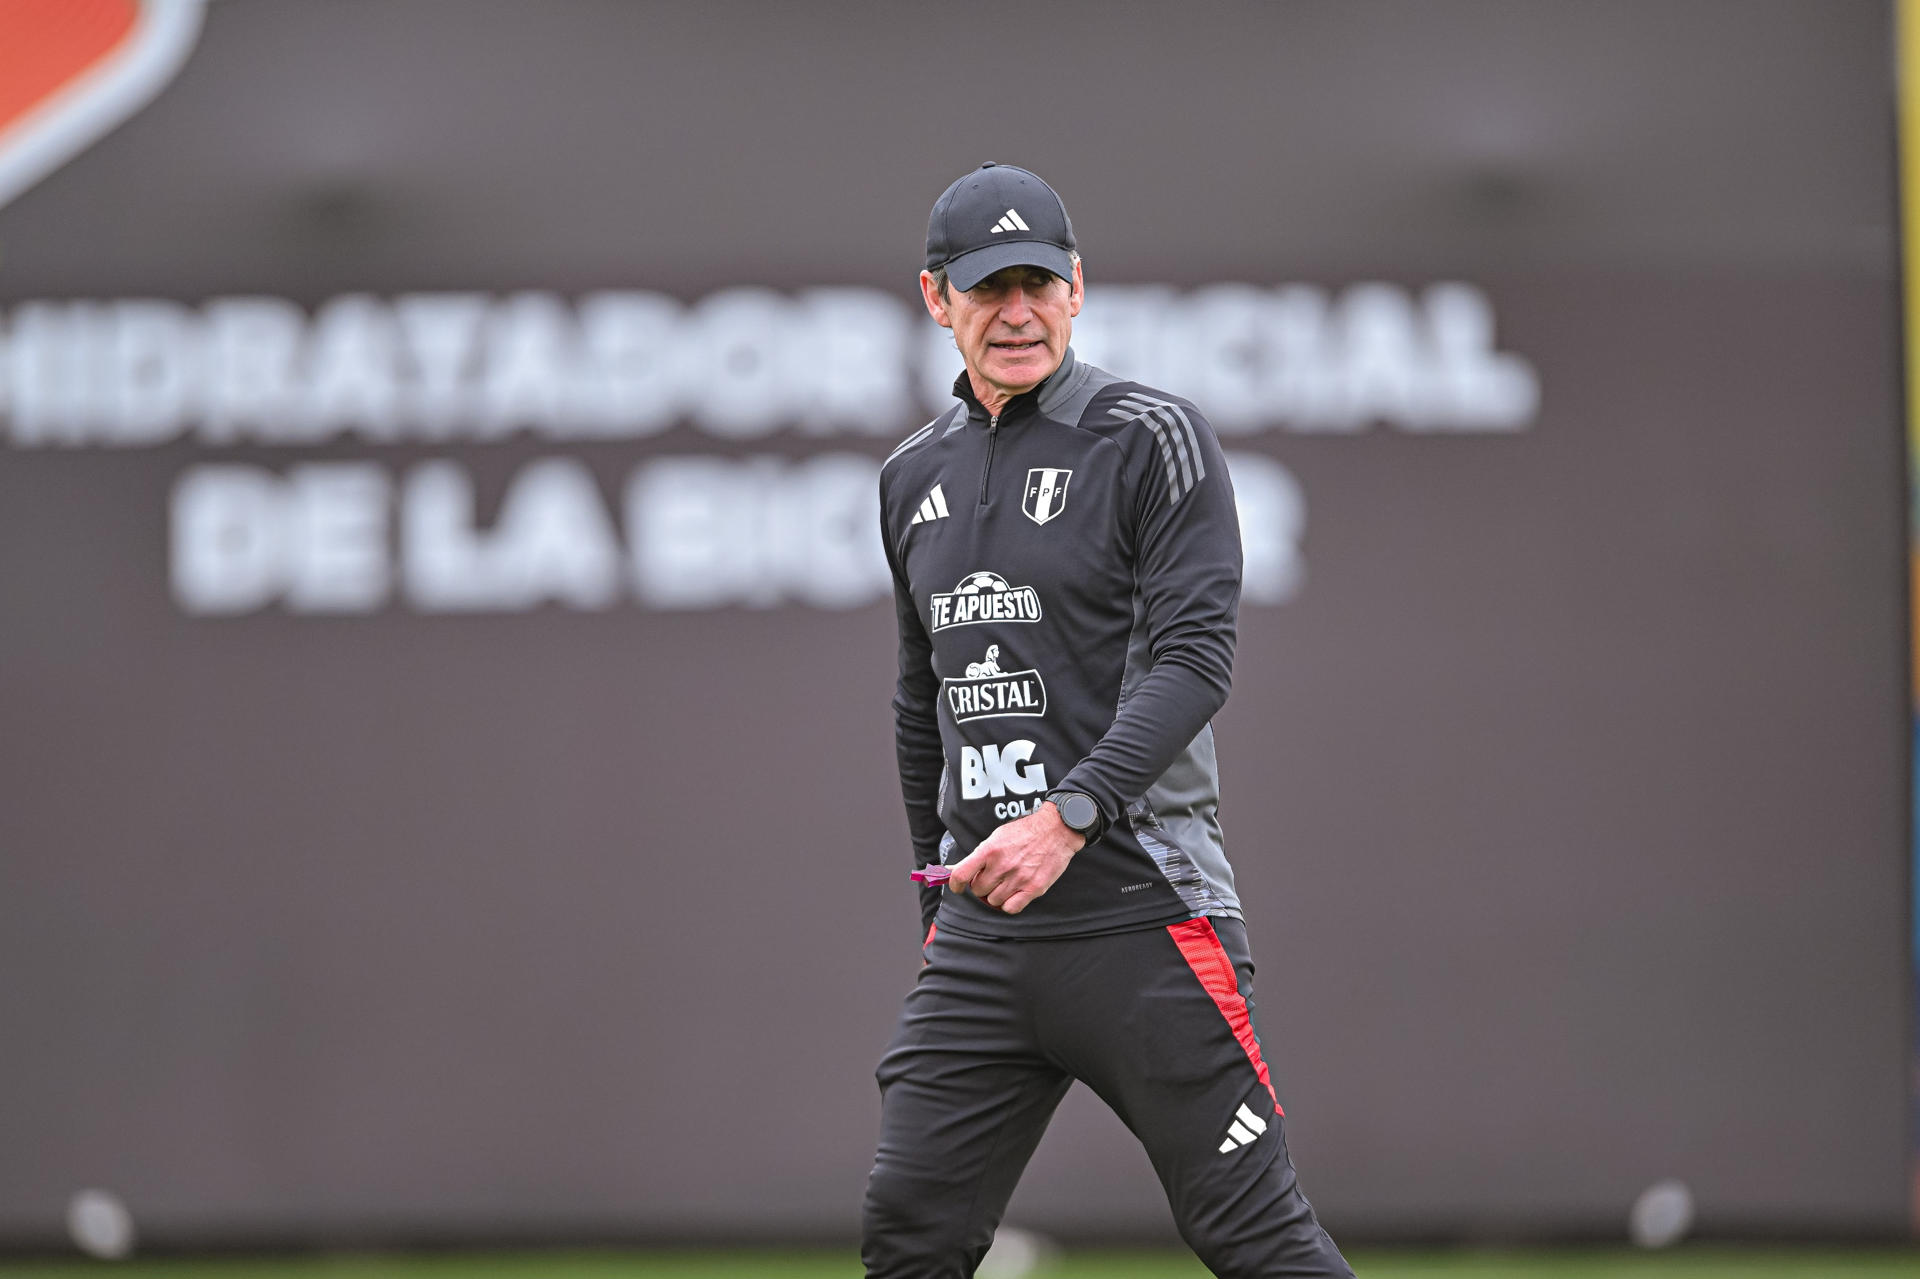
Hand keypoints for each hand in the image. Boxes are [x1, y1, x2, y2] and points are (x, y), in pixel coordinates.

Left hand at [947, 802, 1085, 914]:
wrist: (1056, 830)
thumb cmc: (1026, 832)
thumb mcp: (998, 836)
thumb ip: (979, 854)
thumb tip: (958, 869)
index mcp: (990, 850)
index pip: (961, 874)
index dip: (955, 884)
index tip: (957, 887)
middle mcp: (1002, 866)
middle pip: (978, 890)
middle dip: (982, 885)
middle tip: (992, 878)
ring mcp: (1018, 879)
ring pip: (993, 901)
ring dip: (996, 894)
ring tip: (1006, 883)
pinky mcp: (1033, 888)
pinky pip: (1011, 908)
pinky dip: (1010, 904)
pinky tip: (1014, 893)